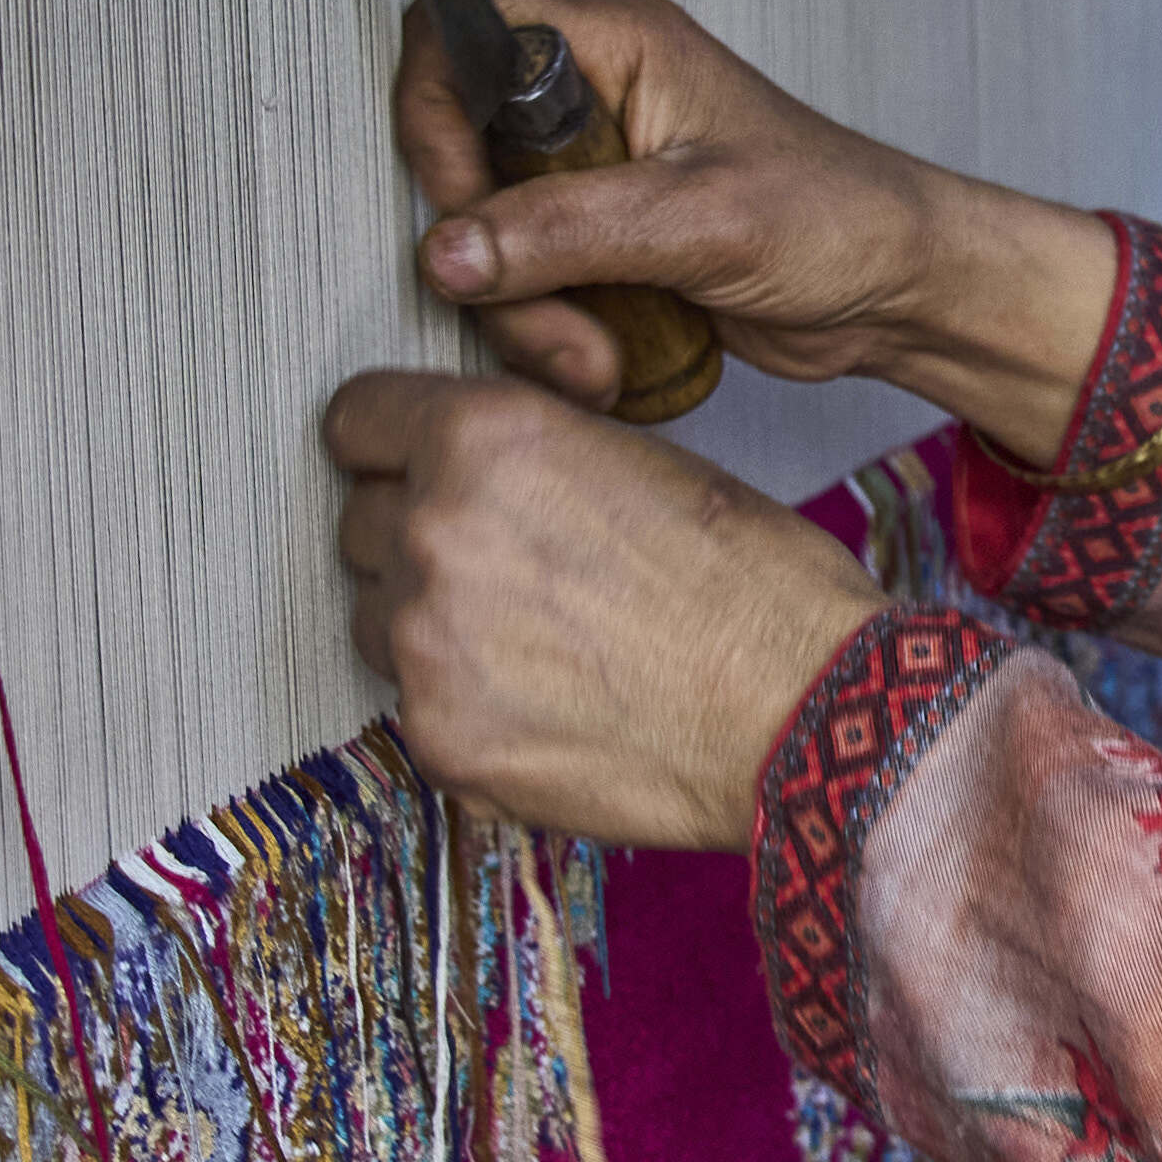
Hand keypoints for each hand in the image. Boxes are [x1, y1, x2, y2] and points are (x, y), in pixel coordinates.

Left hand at [323, 370, 891, 850]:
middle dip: (418, 537)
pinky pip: (414, 707)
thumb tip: (462, 469)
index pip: (357, 421)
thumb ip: (523, 453)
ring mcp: (425, 646)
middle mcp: (435, 533)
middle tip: (509, 569)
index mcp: (482, 440)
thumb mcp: (634, 458)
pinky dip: (463, 708)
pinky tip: (546, 706)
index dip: (392, 443)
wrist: (805, 711)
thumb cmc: (752, 582)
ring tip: (534, 644)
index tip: (405, 465)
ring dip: (431, 625)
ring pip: (377, 619)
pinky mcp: (439, 740)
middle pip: (361, 523)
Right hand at [392, 0, 1121, 456]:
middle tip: (547, 312)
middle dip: (493, 255)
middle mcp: (595, 103)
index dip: (438, 115)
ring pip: (489, 238)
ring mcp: (594, 178)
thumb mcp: (701, 219)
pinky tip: (606, 356)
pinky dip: (552, 333)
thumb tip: (455, 247)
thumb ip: (569, 229)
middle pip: (465, 156)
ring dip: (527, 313)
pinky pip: (528, 285)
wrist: (897, 292)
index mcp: (617, 46)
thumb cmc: (843, 217)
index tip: (461, 204)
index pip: (467, 35)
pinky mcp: (601, 243)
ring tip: (596, 352)